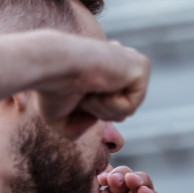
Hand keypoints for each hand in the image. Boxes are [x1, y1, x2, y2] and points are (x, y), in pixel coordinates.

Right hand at [34, 34, 149, 137]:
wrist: (52, 67)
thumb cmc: (51, 88)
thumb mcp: (62, 118)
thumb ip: (79, 129)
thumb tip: (96, 126)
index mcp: (107, 69)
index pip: (109, 108)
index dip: (90, 110)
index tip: (76, 90)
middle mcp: (122, 63)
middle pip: (117, 114)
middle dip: (96, 112)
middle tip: (80, 91)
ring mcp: (133, 64)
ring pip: (124, 112)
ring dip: (101, 108)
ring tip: (89, 87)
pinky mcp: (142, 67)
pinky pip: (130, 107)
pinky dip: (110, 104)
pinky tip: (101, 84)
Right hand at [72, 165, 178, 192]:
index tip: (143, 191)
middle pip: (144, 188)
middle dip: (139, 181)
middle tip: (128, 179)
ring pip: (128, 177)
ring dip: (123, 174)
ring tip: (109, 179)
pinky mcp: (97, 189)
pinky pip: (110, 173)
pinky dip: (108, 171)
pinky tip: (99, 178)